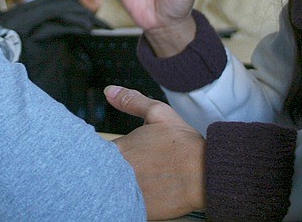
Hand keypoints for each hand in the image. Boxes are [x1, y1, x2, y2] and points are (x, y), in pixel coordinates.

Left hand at [106, 85, 205, 219]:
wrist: (205, 175)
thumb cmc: (184, 145)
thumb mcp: (158, 113)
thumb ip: (131, 102)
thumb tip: (109, 91)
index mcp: (120, 148)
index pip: (96, 151)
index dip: (102, 152)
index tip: (114, 153)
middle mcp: (118, 171)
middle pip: (100, 171)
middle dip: (107, 168)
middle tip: (125, 168)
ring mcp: (127, 193)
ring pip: (109, 189)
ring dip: (114, 184)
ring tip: (135, 181)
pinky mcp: (137, 210)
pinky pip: (122, 206)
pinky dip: (125, 201)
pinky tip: (140, 195)